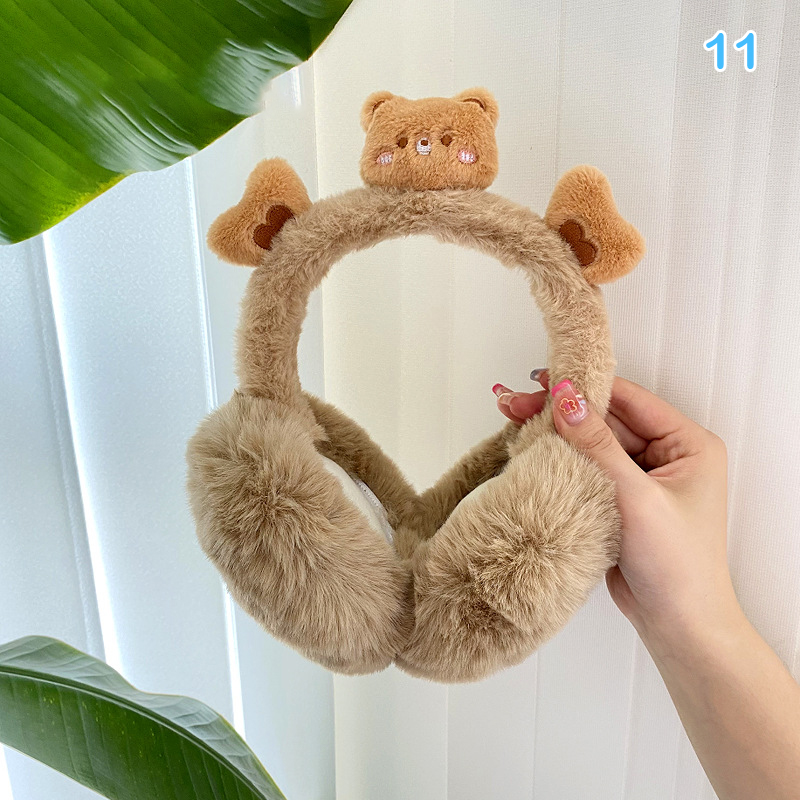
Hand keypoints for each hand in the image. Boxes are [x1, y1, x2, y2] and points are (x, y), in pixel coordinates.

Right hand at [493, 372, 738, 643]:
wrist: (678, 625)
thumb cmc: (676, 565)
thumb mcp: (636, 497)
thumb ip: (598, 445)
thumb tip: (566, 398)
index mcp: (688, 444)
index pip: (629, 400)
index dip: (584, 387)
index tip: (542, 382)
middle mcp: (668, 455)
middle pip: (605, 420)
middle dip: (561, 412)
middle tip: (513, 402)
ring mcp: (642, 478)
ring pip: (592, 444)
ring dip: (556, 436)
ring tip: (513, 420)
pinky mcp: (621, 499)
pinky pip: (587, 469)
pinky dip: (560, 461)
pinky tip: (530, 451)